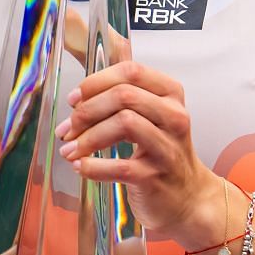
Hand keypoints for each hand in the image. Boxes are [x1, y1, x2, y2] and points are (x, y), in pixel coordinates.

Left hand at [56, 60, 216, 247]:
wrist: (187, 197)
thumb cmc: (161, 152)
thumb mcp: (151, 113)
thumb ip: (125, 87)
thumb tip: (91, 57)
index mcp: (170, 94)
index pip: (131, 71)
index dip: (97, 81)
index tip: (75, 98)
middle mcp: (174, 116)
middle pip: (124, 96)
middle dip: (87, 111)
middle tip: (68, 128)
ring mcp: (168, 146)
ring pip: (124, 124)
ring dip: (87, 137)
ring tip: (69, 149)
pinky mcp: (156, 176)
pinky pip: (119, 166)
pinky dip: (93, 167)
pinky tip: (81, 167)